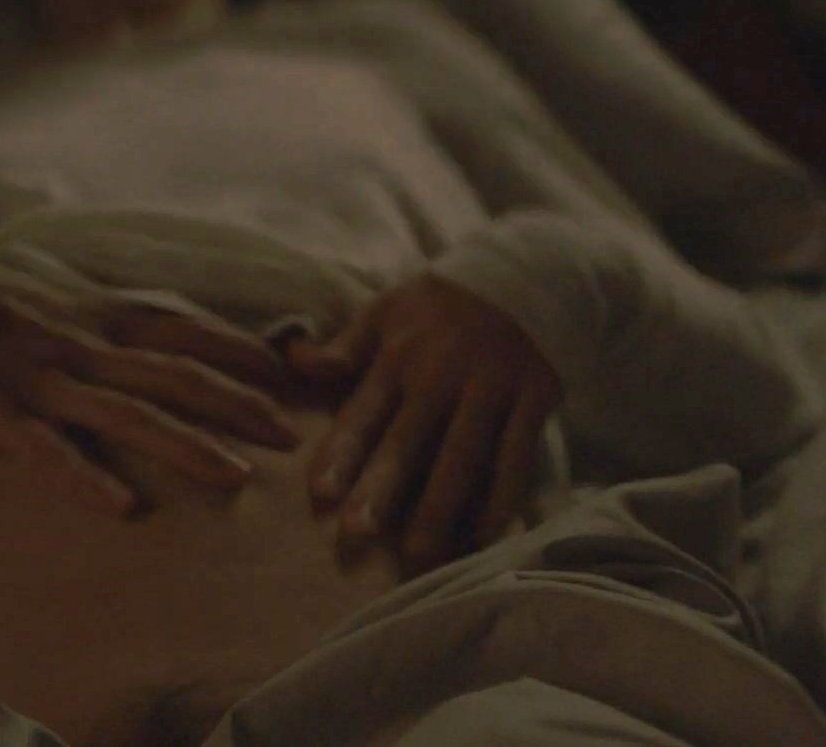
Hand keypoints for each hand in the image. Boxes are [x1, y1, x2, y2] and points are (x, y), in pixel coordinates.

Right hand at [0, 278, 298, 515]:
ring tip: (237, 479)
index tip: (289, 374)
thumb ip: (111, 312)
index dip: (239, 349)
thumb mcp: (60, 292)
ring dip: (186, 445)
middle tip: (290, 439)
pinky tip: (122, 508)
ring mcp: (42, 380)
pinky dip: (84, 478)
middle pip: (175, 374)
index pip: (184, 327)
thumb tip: (171, 327)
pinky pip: (46, 451)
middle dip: (238, 405)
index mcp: (97, 313)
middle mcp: (81, 344)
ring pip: (126, 414)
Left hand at [288, 273, 560, 572]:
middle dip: (383, 486)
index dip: (342, 452)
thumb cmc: (442, 304)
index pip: (363, 412)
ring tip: (418, 553)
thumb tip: (292, 359)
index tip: (321, 493)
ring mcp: (490, 389)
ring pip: (462, 455)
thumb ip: (343, 346)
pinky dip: (502, 497)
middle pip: (409, 440)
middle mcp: (441, 376)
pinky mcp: (533, 398)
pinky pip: (516, 455)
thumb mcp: (387, 310)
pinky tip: (484, 535)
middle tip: (358, 533)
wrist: (529, 272)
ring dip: (439, 506)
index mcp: (398, 357)